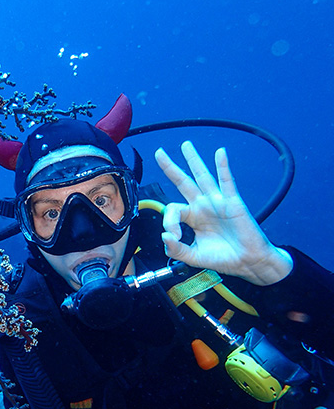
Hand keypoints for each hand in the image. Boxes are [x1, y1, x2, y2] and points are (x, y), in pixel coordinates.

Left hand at [155, 140, 292, 284]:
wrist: (248, 263)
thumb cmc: (224, 258)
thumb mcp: (193, 256)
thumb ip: (176, 249)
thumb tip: (165, 236)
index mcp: (193, 217)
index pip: (173, 210)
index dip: (168, 222)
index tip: (172, 236)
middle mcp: (203, 206)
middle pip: (184, 182)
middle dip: (171, 168)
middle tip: (158, 153)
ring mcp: (217, 202)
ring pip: (202, 177)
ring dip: (193, 160)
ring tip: (185, 145)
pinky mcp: (233, 202)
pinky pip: (227, 181)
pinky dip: (223, 166)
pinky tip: (219, 153)